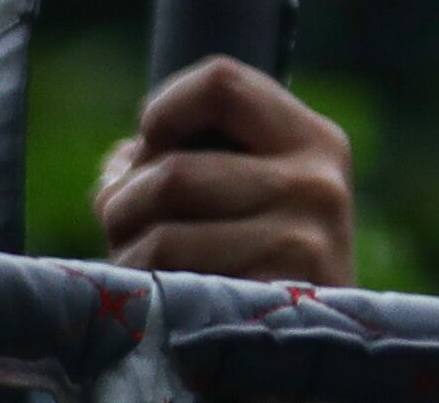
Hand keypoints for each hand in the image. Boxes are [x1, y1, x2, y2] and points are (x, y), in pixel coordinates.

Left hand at [93, 54, 356, 286]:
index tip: (150, 151)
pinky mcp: (273, 298)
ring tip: (142, 273)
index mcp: (315, 140)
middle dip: (122, 205)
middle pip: (171, 172)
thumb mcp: (252, 195)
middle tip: (125, 230)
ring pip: (160, 236)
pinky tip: (165, 300)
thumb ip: (190, 161)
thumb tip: (120, 169)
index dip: (163, 111)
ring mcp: (302, 241)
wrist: (316, 356)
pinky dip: (147, 294)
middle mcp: (318, 182)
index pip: (221, 82)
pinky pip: (171, 285)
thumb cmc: (262, 266)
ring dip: (127, 259)